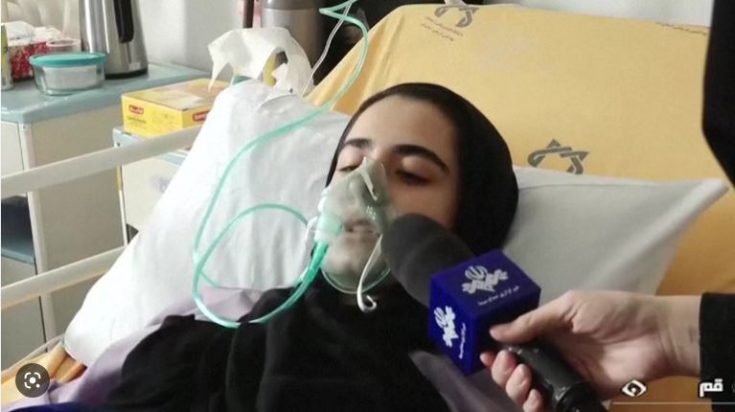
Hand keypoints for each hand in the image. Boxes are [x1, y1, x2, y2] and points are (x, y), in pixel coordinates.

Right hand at [480, 291, 700, 410]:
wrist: (654, 336)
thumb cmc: (612, 313)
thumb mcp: (570, 307)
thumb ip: (534, 321)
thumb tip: (495, 331)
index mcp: (547, 331)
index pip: (513, 343)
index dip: (496, 350)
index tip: (486, 354)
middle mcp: (550, 355)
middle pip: (514, 370)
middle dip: (503, 371)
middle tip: (511, 366)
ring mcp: (563, 377)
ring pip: (526, 390)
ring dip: (516, 388)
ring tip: (525, 381)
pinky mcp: (578, 396)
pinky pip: (550, 406)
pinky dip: (536, 407)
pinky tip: (535, 399)